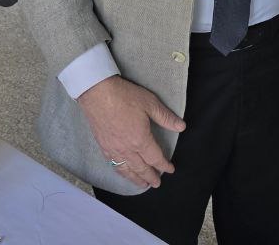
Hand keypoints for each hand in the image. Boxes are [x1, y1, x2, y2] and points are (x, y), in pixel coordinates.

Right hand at [77, 75, 185, 189]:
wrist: (97, 93)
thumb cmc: (124, 96)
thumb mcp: (150, 103)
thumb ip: (166, 117)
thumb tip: (181, 127)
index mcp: (140, 139)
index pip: (155, 158)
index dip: (164, 165)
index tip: (170, 169)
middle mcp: (127, 149)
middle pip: (141, 168)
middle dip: (151, 177)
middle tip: (157, 183)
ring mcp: (113, 149)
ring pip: (126, 170)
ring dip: (136, 179)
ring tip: (142, 185)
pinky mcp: (103, 146)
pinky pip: (114, 165)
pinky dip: (121, 172)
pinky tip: (124, 172)